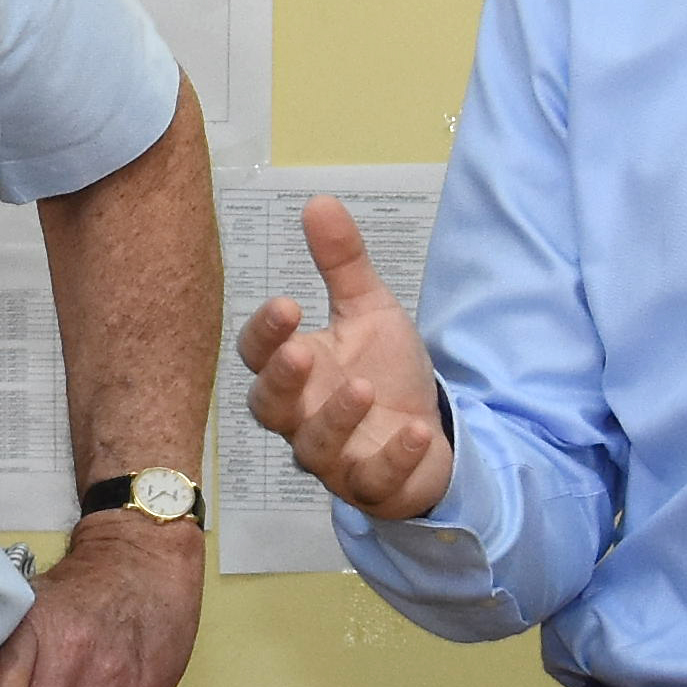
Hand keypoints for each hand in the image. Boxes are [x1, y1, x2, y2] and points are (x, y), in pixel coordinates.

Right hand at [232, 198, 450, 520]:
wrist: (428, 433)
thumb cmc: (384, 371)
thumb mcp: (369, 311)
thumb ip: (342, 264)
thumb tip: (319, 200)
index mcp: (294, 371)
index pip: (257, 355)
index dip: (265, 335)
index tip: (288, 305)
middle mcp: (301, 417)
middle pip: (269, 407)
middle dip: (281, 381)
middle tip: (301, 353)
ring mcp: (333, 457)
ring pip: (314, 447)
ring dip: (337, 417)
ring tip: (364, 386)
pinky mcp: (371, 486)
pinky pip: (372, 480)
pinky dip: (393, 457)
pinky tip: (416, 430)